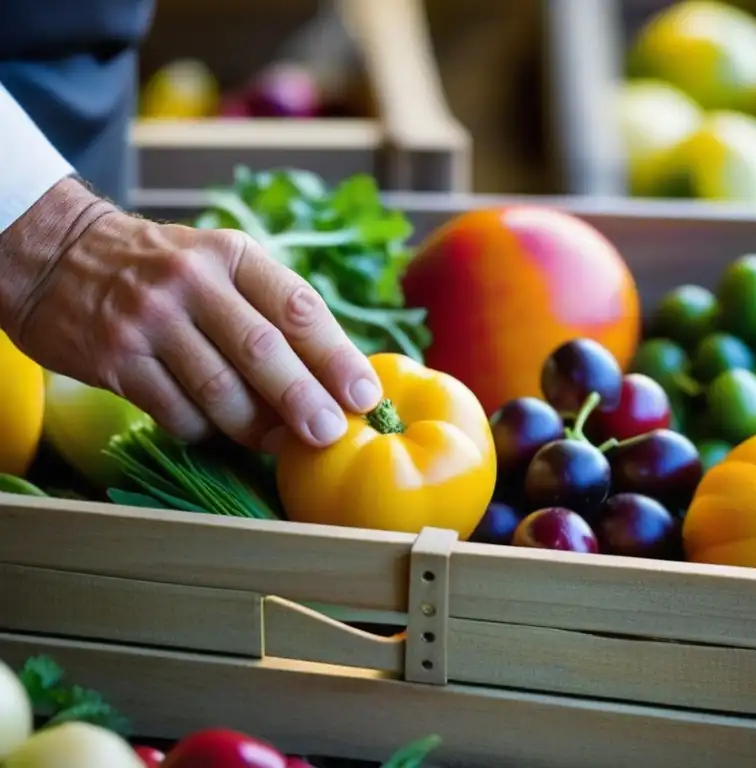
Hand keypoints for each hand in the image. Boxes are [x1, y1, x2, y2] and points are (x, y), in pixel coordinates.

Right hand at [0, 178, 382, 451]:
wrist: (60, 257)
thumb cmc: (166, 272)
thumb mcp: (222, 265)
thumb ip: (272, 310)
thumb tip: (335, 376)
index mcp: (234, 255)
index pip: (298, 307)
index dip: (337, 356)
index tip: (364, 395)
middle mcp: (192, 281)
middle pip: (262, 350)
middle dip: (304, 399)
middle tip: (331, 433)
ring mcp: (150, 320)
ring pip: (219, 390)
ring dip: (256, 427)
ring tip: (279, 443)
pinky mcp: (116, 359)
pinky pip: (176, 412)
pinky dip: (205, 431)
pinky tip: (218, 432)